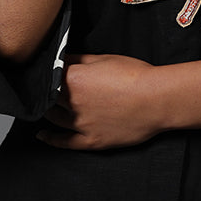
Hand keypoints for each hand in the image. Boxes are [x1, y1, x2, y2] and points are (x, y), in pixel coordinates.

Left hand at [35, 53, 164, 149]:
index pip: (51, 75)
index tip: (51, 72)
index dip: (50, 73)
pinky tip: (43, 135)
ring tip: (49, 106)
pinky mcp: (91, 141)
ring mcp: (81, 124)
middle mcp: (73, 103)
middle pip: (49, 97)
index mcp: (74, 79)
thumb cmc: (136, 76)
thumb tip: (62, 59)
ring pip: (53, 118)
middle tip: (52, 88)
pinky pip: (64, 142)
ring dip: (48, 111)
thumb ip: (79, 59)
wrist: (156, 99)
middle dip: (49, 91)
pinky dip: (51, 139)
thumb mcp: (104, 58)